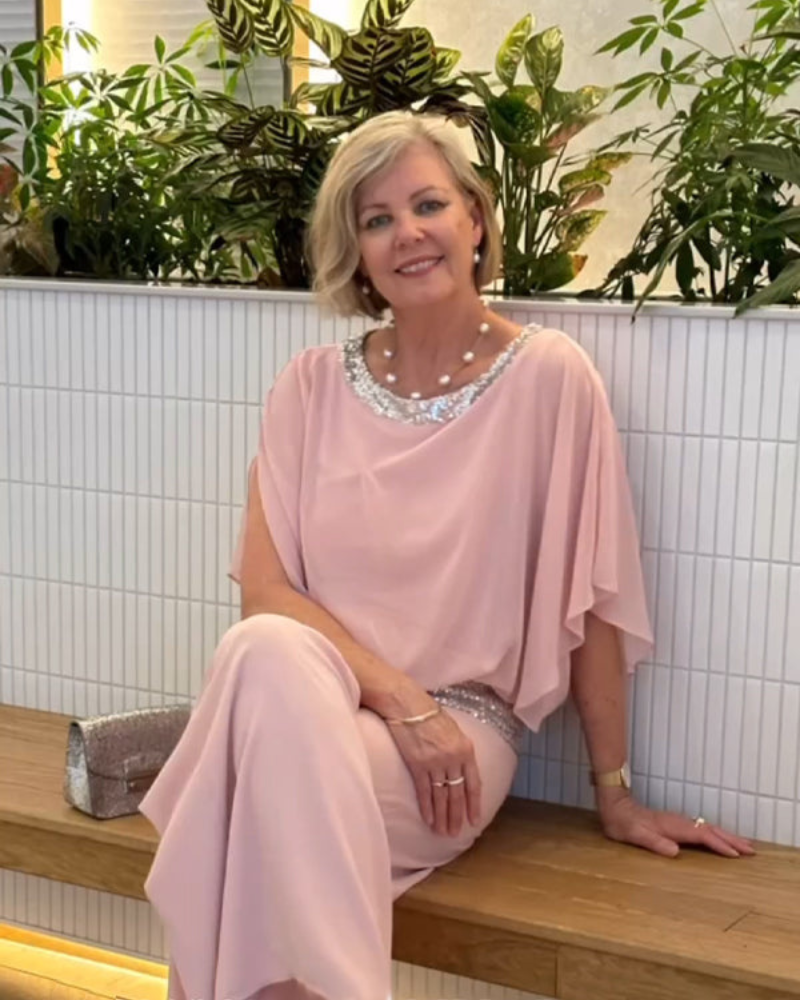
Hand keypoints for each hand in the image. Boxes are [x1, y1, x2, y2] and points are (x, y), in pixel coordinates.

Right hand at [386, 706, 481, 837]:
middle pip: (457, 794)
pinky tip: (429, 820)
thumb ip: (458, 751)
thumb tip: (460, 770)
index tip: (474, 820)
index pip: (474, 784)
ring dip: (442, 817)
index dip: (474, 804)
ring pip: (442, 797)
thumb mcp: (453, 730)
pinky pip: (425, 791)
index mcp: (466, 749)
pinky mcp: (417, 765)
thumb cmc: (428, 713)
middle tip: (455, 834)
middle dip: (457, 816)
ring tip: (443, 833)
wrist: (407, 704)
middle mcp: (453, 758)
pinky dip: (427, 808)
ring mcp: (435, 762)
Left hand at [596, 789, 755, 857]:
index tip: (736, 854)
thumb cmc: (622, 822)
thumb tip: (675, 852)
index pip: (701, 836)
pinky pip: (701, 829)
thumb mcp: (634, 835)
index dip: (719, 845)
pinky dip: (715, 834)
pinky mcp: (674, 824)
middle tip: (751, 850)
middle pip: (709, 830)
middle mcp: (678, 822)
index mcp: (672, 827)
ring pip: (707, 828)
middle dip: (731, 839)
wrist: (614, 805)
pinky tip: (718, 839)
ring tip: (743, 845)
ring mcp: (677, 821)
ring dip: (726, 836)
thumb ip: (654, 842)